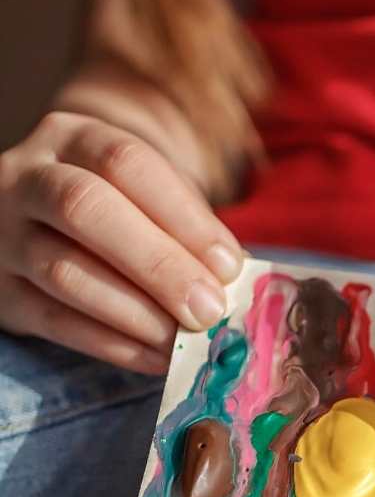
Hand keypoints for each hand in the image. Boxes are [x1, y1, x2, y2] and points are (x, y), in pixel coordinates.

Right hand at [0, 112, 242, 374]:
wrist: (41, 225)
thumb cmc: (116, 209)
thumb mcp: (142, 193)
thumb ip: (181, 225)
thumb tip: (227, 279)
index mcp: (70, 137)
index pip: (126, 163)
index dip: (182, 216)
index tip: (229, 266)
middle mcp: (24, 177)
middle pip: (86, 209)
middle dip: (157, 264)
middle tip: (209, 309)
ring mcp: (3, 235)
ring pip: (65, 272)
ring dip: (136, 313)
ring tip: (185, 340)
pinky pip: (54, 322)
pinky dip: (113, 345)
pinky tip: (156, 358)